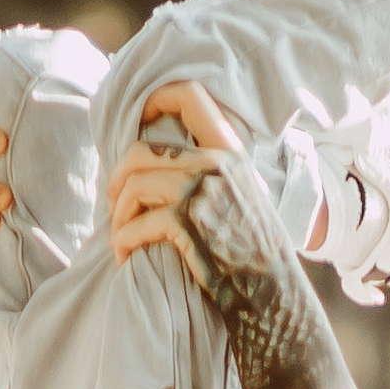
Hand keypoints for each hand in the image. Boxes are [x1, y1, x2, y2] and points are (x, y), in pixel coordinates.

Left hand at [103, 79, 247, 269]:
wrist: (275, 292)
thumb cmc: (256, 251)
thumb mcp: (246, 194)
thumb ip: (216, 170)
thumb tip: (165, 157)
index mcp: (230, 152)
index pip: (190, 96)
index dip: (155, 99)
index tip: (137, 120)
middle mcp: (217, 164)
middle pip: (140, 151)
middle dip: (117, 180)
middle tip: (114, 202)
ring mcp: (203, 193)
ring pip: (133, 187)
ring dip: (119, 216)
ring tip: (121, 235)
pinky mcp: (189, 225)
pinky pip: (136, 224)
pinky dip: (124, 241)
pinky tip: (126, 254)